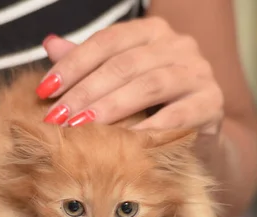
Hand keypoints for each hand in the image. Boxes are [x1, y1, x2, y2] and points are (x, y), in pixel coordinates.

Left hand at [37, 18, 223, 133]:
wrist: (197, 137)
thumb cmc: (151, 108)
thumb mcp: (119, 85)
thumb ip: (89, 65)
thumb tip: (50, 44)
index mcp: (152, 33)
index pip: (107, 42)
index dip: (72, 65)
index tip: (44, 91)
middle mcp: (178, 45)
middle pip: (124, 64)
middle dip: (86, 92)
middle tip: (57, 118)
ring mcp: (198, 72)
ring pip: (149, 84)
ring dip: (111, 107)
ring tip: (82, 128)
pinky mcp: (211, 103)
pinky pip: (177, 115)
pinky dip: (148, 129)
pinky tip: (122, 144)